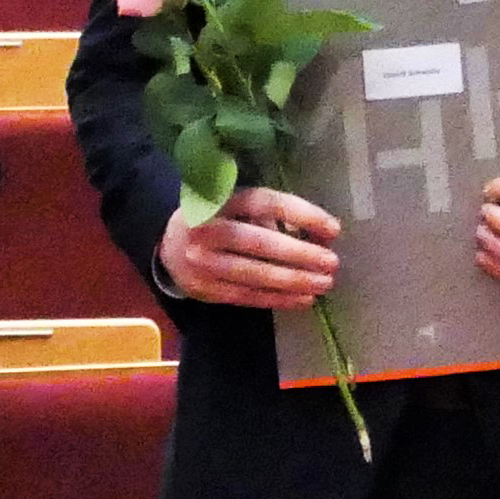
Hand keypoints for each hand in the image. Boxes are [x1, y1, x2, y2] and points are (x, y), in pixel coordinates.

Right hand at [155, 184, 337, 305]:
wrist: (167, 246)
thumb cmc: (216, 219)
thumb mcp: (236, 204)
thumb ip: (271, 215)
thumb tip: (320, 234)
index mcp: (217, 199)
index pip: (263, 203)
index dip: (300, 213)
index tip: (333, 228)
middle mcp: (206, 230)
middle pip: (259, 243)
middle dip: (300, 254)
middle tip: (332, 262)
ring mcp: (202, 263)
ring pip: (255, 274)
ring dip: (294, 280)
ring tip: (324, 283)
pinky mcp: (205, 290)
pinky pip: (247, 296)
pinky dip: (278, 298)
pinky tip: (304, 299)